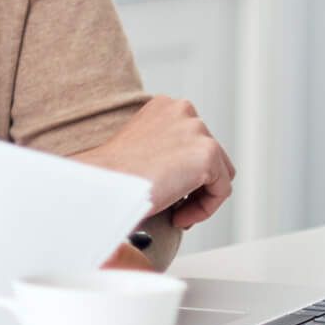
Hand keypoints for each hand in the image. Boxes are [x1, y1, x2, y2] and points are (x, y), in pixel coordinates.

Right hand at [79, 96, 235, 228]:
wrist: (103, 183)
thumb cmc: (111, 175)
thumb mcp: (139, 150)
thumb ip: (164, 149)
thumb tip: (181, 172)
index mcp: (164, 106)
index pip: (192, 141)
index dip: (183, 173)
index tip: (168, 191)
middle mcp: (183, 110)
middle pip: (210, 155)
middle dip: (196, 184)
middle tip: (175, 206)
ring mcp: (196, 130)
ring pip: (219, 174)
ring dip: (199, 197)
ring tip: (176, 213)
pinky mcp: (207, 154)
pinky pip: (221, 190)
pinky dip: (204, 209)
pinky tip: (178, 217)